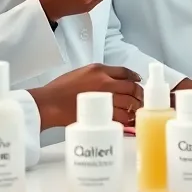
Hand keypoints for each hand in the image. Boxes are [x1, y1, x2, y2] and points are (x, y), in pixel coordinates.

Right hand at [27, 63, 143, 128]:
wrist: (50, 103)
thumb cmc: (61, 88)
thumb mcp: (81, 72)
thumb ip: (98, 74)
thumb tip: (114, 79)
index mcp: (100, 71)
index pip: (125, 71)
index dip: (135, 76)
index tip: (139, 80)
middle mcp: (105, 83)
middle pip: (131, 87)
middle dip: (139, 93)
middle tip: (141, 98)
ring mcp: (105, 99)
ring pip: (130, 103)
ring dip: (136, 107)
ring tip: (137, 110)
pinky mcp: (101, 114)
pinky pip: (122, 117)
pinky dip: (129, 119)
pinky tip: (130, 120)